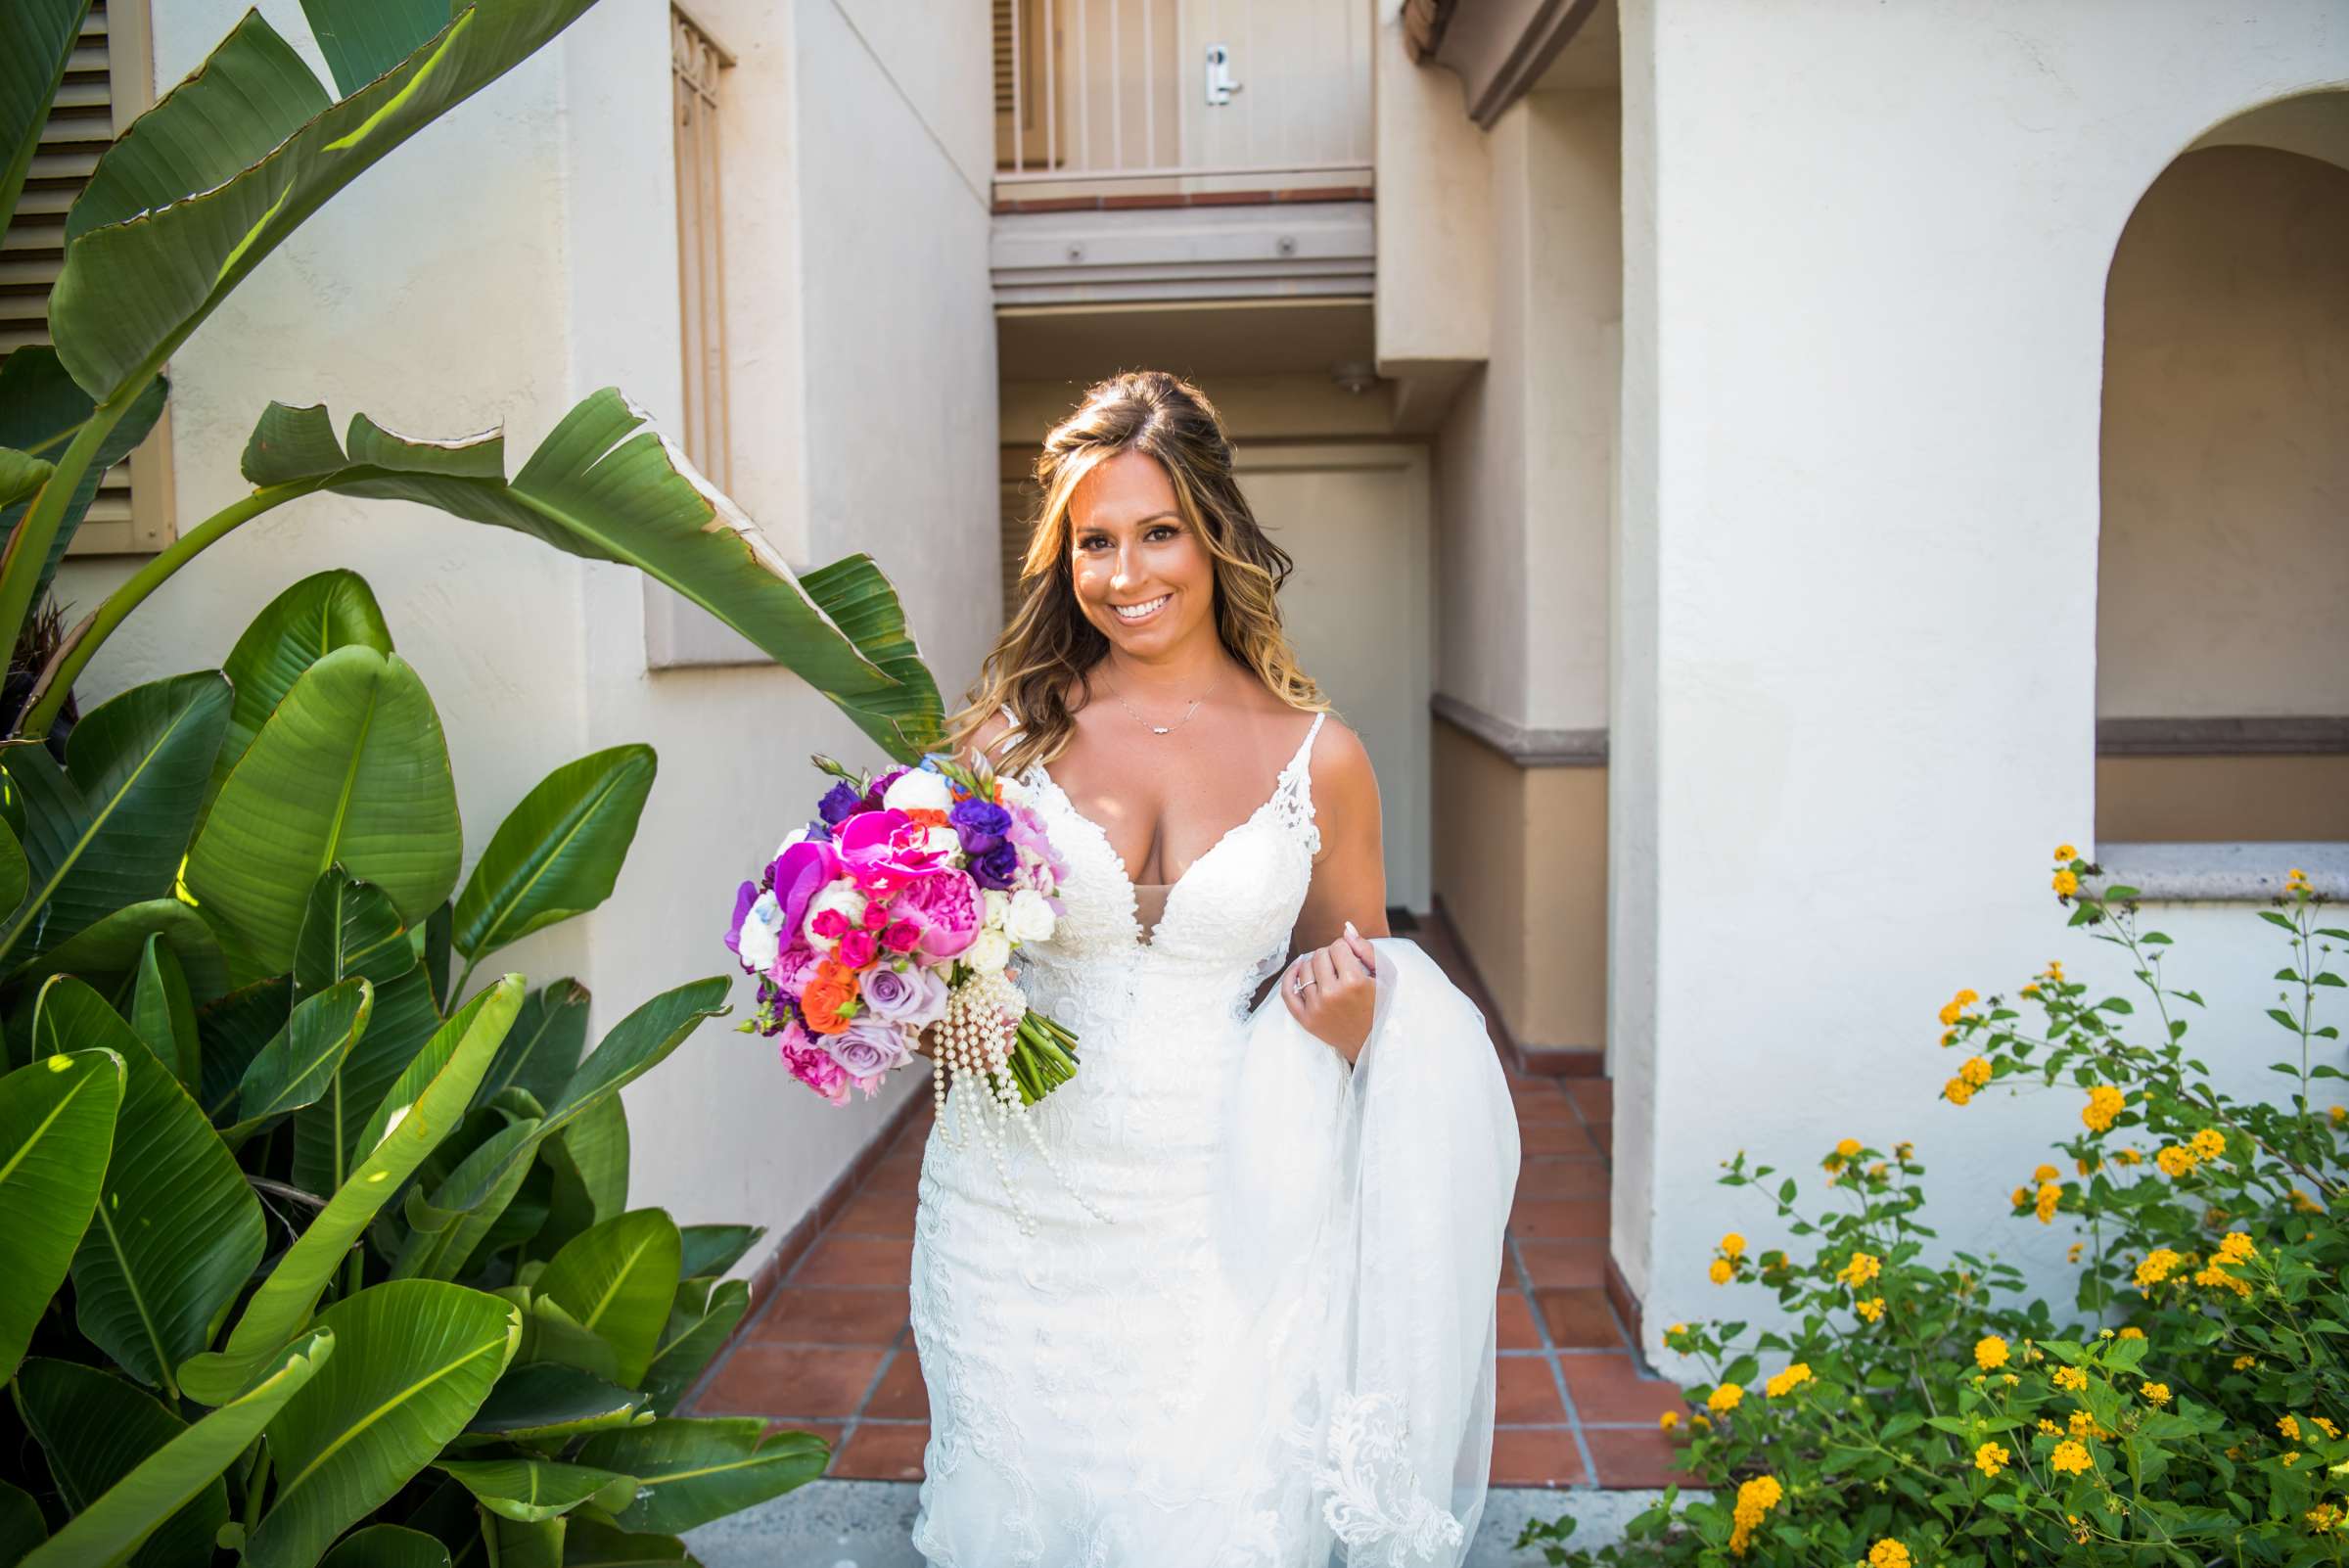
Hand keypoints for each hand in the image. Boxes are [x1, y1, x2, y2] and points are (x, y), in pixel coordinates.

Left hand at [1281, 919, 1377, 1064]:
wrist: (1371, 1041)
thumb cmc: (1380, 1005)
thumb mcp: (1385, 976)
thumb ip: (1366, 949)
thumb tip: (1346, 929)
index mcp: (1354, 982)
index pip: (1338, 946)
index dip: (1346, 949)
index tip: (1352, 959)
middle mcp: (1332, 994)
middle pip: (1319, 955)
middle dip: (1331, 956)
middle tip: (1341, 968)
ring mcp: (1316, 1008)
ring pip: (1304, 968)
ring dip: (1315, 966)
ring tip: (1329, 974)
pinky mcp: (1305, 1019)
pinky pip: (1288, 991)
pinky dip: (1290, 977)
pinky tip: (1298, 970)